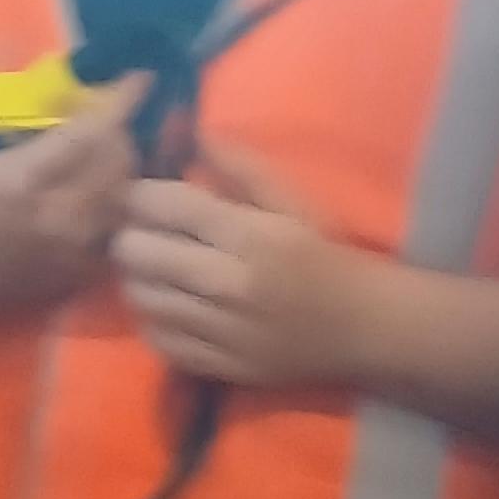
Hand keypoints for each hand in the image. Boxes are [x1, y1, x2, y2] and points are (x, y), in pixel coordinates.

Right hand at [0, 70, 141, 317]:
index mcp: (18, 180)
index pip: (89, 134)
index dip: (121, 102)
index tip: (141, 77)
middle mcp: (50, 219)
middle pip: (118, 168)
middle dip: (120, 135)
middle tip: (104, 118)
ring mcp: (61, 254)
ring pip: (121, 206)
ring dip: (121, 174)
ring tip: (103, 154)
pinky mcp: (62, 279)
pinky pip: (111, 244)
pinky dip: (114, 216)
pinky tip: (97, 199)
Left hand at [110, 163, 379, 390]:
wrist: (366, 326)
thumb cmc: (326, 253)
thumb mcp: (292, 201)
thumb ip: (240, 166)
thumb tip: (191, 132)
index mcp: (248, 235)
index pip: (162, 205)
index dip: (140, 194)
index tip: (144, 195)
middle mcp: (228, 284)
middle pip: (136, 252)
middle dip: (132, 234)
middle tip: (144, 232)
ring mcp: (221, 331)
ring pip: (140, 296)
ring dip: (139, 276)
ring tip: (155, 267)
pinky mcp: (220, 367)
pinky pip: (158, 340)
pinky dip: (155, 319)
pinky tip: (172, 304)